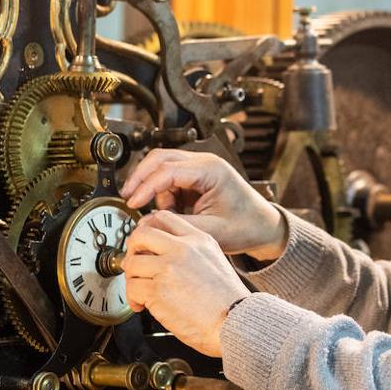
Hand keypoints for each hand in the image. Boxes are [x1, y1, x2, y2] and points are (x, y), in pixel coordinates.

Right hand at [120, 149, 286, 259]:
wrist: (262, 227)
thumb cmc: (245, 226)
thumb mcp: (211, 231)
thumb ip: (177, 225)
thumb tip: (148, 222)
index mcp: (211, 169)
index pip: (168, 170)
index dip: (146, 186)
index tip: (133, 202)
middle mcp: (204, 162)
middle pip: (160, 158)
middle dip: (140, 177)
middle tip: (128, 197)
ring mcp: (199, 168)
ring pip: (161, 167)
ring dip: (154, 189)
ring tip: (164, 213)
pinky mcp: (195, 177)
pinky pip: (169, 179)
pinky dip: (163, 194)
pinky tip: (173, 211)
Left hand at [123, 210, 249, 357]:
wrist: (235, 322)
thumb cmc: (228, 301)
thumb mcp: (215, 261)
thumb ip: (191, 252)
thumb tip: (164, 254)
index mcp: (198, 240)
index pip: (163, 217)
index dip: (147, 228)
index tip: (143, 242)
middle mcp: (183, 249)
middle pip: (142, 234)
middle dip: (132, 249)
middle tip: (135, 263)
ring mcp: (169, 268)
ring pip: (132, 262)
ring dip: (131, 278)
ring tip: (140, 290)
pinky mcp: (158, 290)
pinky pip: (132, 288)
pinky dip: (133, 299)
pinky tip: (142, 305)